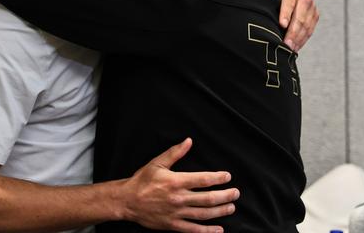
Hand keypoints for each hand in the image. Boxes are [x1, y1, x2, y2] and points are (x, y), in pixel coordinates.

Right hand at [120, 138, 238, 232]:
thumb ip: (175, 153)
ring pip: (204, 214)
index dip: (218, 178)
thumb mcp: (157, 163)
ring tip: (231, 207)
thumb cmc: (142, 180)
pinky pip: (194, 230)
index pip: (203, 179)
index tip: (227, 176)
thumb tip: (189, 141)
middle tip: (236, 193)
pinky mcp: (173, 225)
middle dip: (225, 195)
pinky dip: (208, 231)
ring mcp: (177, 213)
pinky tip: (219, 230)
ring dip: (220, 211)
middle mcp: (179, 198)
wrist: (127, 201)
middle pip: (208, 198)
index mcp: (176, 181)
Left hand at [274, 0, 318, 51]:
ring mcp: (310, 6)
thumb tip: (249, 7)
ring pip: (307, 24)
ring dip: (299, 38)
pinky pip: (310, 29)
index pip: (289, 0)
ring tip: (290, 50)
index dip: (285, 12)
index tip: (282, 25)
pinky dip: (303, 40)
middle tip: (286, 45)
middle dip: (293, 32)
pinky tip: (295, 48)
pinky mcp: (314, 14)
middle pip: (300, 16)